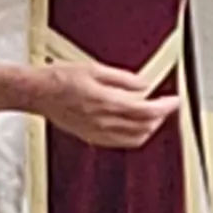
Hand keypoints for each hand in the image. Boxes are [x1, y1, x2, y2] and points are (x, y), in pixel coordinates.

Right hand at [27, 60, 182, 149]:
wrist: (38, 93)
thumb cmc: (60, 78)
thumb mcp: (95, 69)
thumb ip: (123, 79)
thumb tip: (143, 86)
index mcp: (106, 102)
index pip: (146, 110)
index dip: (164, 107)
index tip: (174, 101)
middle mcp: (103, 121)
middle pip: (144, 126)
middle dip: (160, 117)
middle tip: (166, 106)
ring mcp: (97, 132)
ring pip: (134, 138)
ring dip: (149, 128)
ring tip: (154, 116)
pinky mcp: (91, 137)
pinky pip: (120, 143)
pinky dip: (134, 137)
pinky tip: (135, 128)